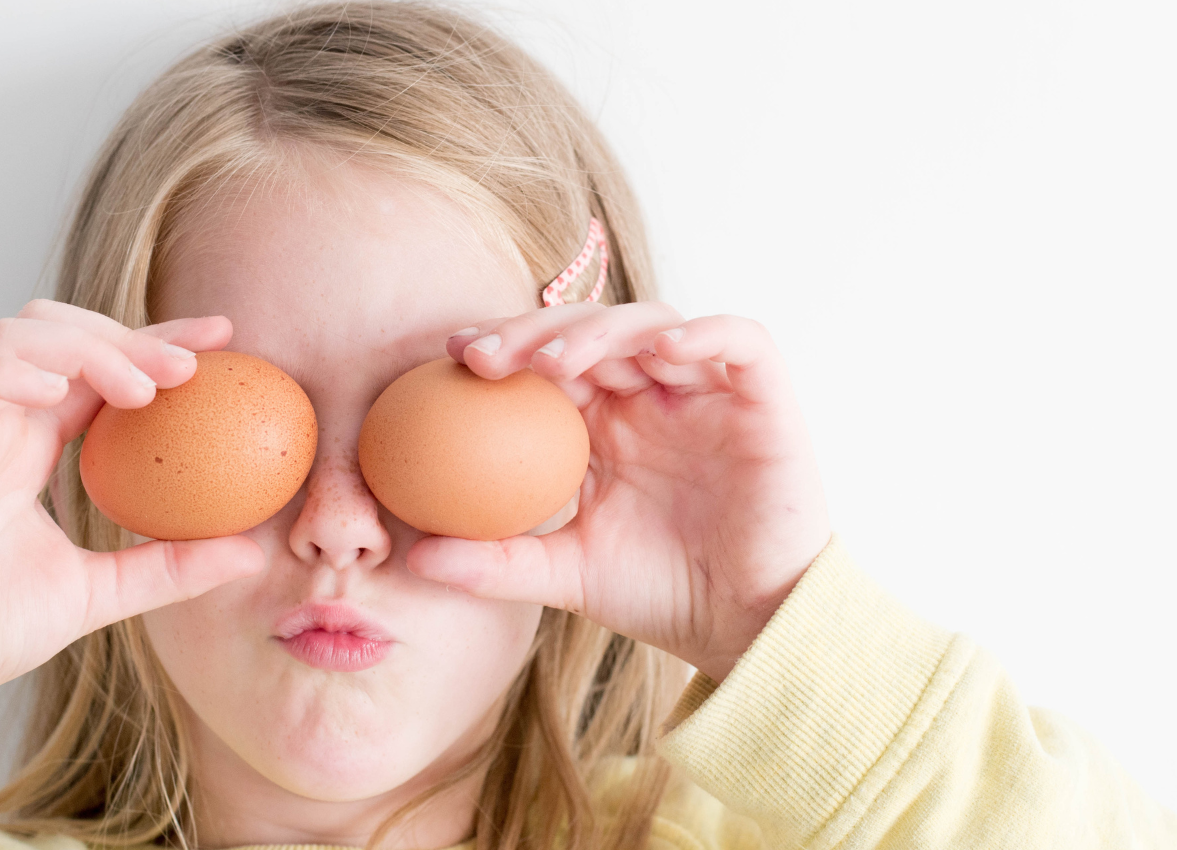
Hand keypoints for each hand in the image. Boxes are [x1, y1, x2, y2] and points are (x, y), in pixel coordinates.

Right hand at [0, 300, 262, 755]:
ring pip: (12, 338)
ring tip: (141, 389)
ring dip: (82, 346)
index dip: (155, 342)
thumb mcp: (104, 593)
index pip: (98, 368)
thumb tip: (253, 554)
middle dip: (127, 334)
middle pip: (59, 331)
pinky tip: (58, 388)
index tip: (224, 340)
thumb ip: (171, 566)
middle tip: (192, 365)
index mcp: (31, 446)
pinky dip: (7, 372)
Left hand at [407, 302, 831, 683]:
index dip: (503, 346)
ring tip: (556, 361)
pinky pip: (740, 341)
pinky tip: (660, 352)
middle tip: (485, 356)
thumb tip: (413, 559)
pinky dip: (704, 334)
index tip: (450, 358)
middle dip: (534, 331)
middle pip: (589, 330)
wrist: (746, 627)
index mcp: (603, 422)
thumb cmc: (660, 595)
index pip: (547, 361)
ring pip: (653, 323)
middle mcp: (651, 395)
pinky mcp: (763, 397)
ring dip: (601, 331)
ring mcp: (706, 391)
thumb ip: (495, 562)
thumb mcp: (564, 576)